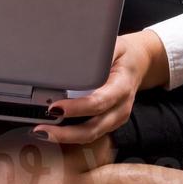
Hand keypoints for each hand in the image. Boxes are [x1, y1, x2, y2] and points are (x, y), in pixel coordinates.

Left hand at [31, 31, 169, 145]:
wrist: (140, 62)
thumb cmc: (123, 53)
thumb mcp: (114, 46)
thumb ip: (97, 52)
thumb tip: (72, 52)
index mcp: (122, 87)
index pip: (98, 102)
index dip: (76, 108)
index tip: (55, 108)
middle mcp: (121, 108)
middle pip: (93, 127)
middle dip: (66, 133)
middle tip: (42, 130)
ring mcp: (117, 118)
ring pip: (92, 135)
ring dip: (67, 138)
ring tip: (43, 132)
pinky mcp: (110, 122)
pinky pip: (92, 133)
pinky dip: (72, 135)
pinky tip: (55, 131)